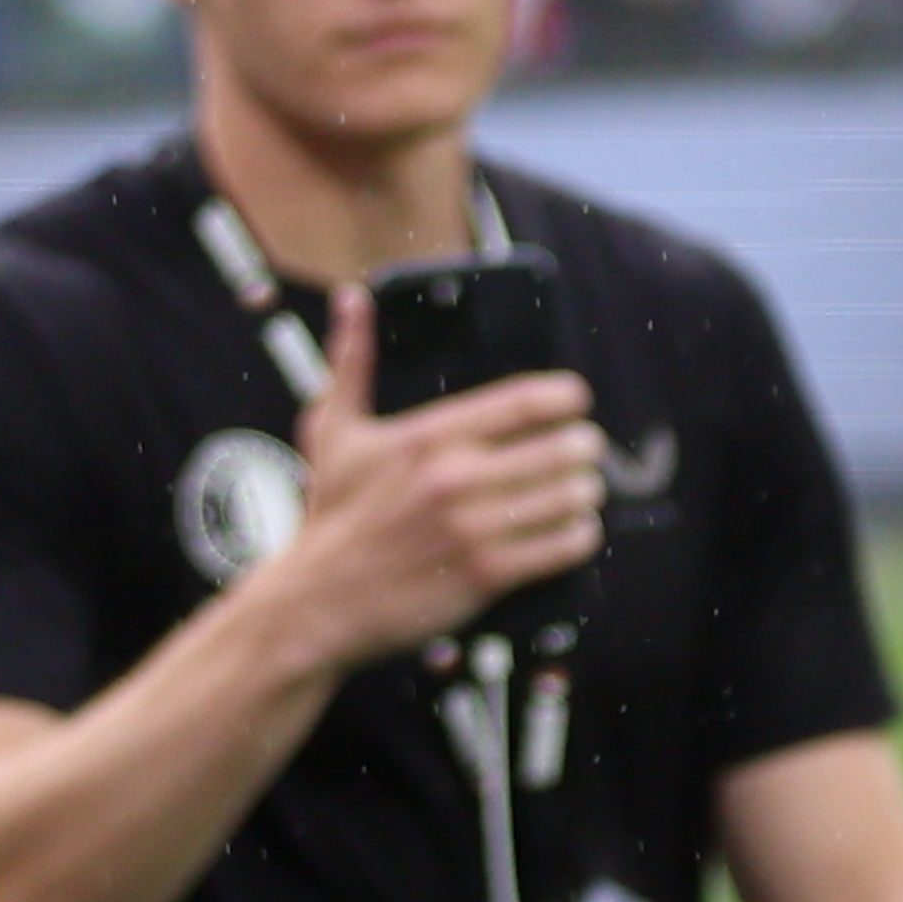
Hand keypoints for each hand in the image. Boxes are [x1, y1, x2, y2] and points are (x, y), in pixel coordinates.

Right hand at [262, 282, 605, 674]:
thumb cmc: (331, 516)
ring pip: (574, 496)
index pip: (527, 401)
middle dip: (584, 448)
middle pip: (565, 447)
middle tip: (582, 451)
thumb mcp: (333, 431)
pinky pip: (567, 545)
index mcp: (428, 436)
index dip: (568, 397)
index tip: (575, 401)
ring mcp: (474, 527)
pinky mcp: (488, 573)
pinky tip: (572, 528)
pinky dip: (579, 535)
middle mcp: (455, 477)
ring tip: (579, 489)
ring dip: (585, 492)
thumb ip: (351, 361)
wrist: (316, 603)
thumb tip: (353, 299)